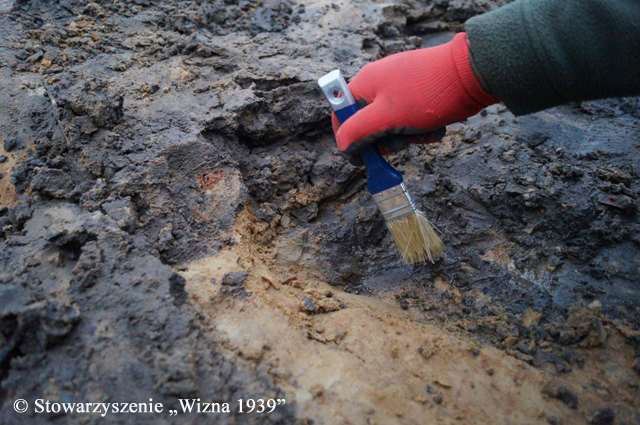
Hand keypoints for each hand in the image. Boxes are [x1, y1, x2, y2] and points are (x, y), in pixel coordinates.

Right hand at [332, 33, 496, 157]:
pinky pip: (411, 119)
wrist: (472, 74)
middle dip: (385, 139)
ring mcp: (400, 87)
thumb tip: (342, 145)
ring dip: (407, 136)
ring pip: (392, 124)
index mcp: (365, 83)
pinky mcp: (420, 93)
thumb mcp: (386, 117)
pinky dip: (421, 129)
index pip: (342, 114)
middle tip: (400, 142)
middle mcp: (379, 82)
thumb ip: (358, 131)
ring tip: (423, 132)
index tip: (361, 156)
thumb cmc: (427, 93)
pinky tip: (435, 127)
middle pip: (368, 123)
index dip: (347, 137)